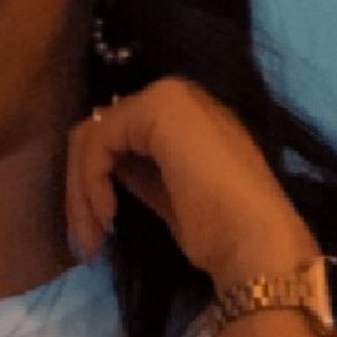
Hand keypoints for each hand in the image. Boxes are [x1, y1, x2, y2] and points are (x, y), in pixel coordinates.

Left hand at [65, 78, 317, 286]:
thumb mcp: (166, 192)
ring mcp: (168, 96)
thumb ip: (138, 170)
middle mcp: (175, 93)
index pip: (111, 138)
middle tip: (84, 242)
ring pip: (90, 140)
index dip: (91, 185)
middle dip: (80, 191)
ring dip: (80, 194)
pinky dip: (90, 184)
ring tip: (92, 239)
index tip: (96, 232)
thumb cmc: (220, 229)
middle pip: (96, 136)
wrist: (256, 243)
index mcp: (182, 113)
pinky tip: (109, 217)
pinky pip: (97, 144)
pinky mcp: (158, 108)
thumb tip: (107, 165)